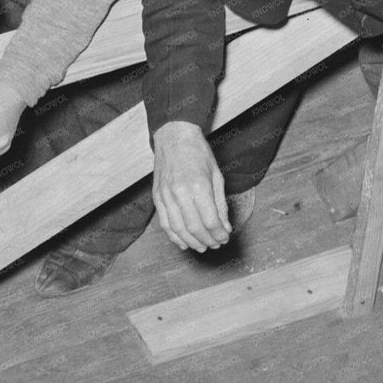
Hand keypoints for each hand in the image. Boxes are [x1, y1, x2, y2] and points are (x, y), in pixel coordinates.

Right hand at [152, 121, 231, 250]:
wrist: (174, 136)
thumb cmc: (198, 153)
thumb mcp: (217, 175)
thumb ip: (220, 204)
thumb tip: (225, 227)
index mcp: (198, 186)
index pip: (210, 221)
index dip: (219, 234)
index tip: (225, 238)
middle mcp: (180, 192)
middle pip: (194, 228)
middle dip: (208, 240)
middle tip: (216, 244)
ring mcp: (166, 195)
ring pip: (178, 229)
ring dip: (192, 242)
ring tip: (202, 246)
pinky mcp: (157, 196)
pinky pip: (164, 222)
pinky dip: (174, 236)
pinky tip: (183, 242)